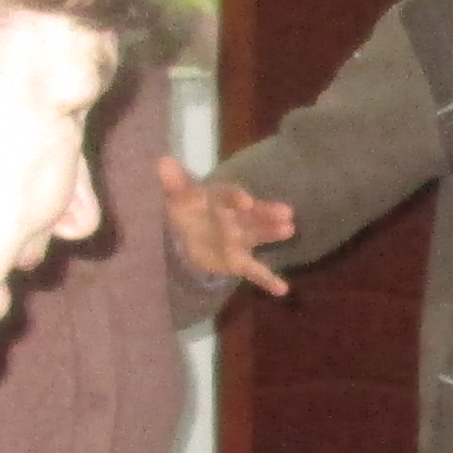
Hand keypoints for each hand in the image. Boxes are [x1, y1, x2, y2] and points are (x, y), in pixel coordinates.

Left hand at [157, 155, 296, 297]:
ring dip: (272, 233)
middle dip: (267, 214)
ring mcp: (238, 240)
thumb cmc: (185, 212)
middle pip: (251, 215)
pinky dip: (268, 279)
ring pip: (257, 235)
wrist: (184, 238)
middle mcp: (234, 218)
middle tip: (287, 213)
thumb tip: (163, 162)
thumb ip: (173, 183)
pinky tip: (282, 290)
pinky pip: (254, 270)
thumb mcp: (176, 198)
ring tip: (289, 230)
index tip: (246, 203)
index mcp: (218, 200)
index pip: (229, 196)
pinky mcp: (238, 261)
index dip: (237, 199)